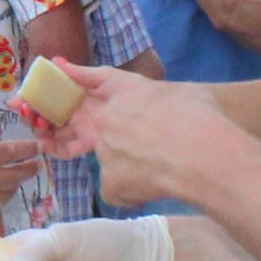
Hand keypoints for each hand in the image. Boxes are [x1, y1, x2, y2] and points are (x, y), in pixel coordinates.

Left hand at [49, 61, 244, 208]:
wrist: (200, 155)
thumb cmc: (201, 119)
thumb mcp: (189, 94)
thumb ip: (170, 100)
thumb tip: (176, 107)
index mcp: (126, 90)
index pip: (97, 78)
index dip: (77, 74)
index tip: (59, 69)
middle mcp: (107, 118)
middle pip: (82, 120)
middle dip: (78, 127)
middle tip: (88, 136)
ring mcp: (104, 150)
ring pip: (106, 158)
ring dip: (125, 164)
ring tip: (155, 168)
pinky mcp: (108, 180)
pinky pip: (114, 188)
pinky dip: (131, 192)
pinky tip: (153, 191)